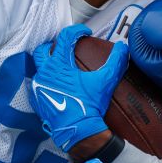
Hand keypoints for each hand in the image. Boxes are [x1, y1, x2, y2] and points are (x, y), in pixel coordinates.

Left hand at [29, 24, 127, 151]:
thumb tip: (123, 47)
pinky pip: (39, 84)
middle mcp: (45, 73)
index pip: (65, 38)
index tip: (85, 33)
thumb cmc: (91, 106)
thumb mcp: (106, 82)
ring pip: (39, 68)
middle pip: (43, 50)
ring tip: (63, 67)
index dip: (76, 31)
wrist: (78, 132)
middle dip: (54, 45)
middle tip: (66, 48)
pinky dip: (48, 80)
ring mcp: (39, 87)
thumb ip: (116, 61)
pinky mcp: (37, 100)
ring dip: (50, 63)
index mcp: (60, 65)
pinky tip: (59, 85)